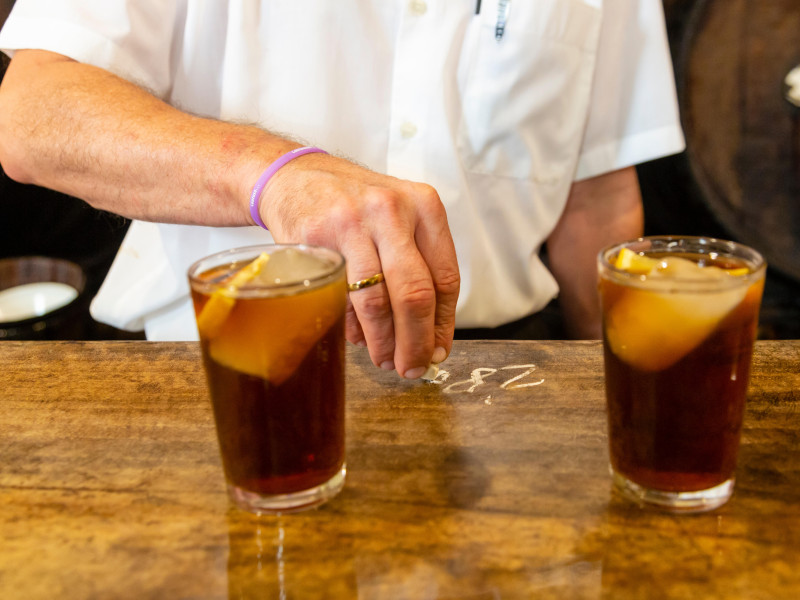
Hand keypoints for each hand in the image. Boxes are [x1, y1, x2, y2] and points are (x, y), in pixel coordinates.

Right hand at [258, 153, 459, 378]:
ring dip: (383, 341)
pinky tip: (358, 339)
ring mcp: (354, 222)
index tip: (437, 350)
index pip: (446, 278)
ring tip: (385, 360)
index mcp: (424, 206)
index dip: (443, 324)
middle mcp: (393, 209)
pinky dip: (351, 326)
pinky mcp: (318, 236)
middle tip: (413, 367)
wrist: (295, 176)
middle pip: (416, 293)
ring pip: (377, 300)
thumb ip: (418, 266)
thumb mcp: (398, 219)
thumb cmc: (354, 205)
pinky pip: (340, 296)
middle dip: (416, 341)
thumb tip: (429, 336)